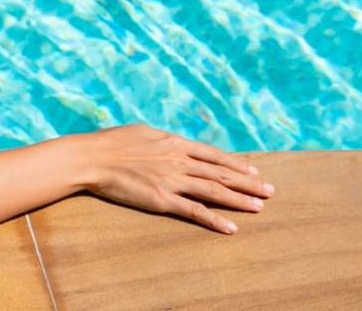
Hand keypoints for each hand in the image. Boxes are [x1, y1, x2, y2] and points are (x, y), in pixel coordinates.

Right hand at [80, 123, 273, 233]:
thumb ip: (162, 140)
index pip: (213, 155)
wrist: (91, 157)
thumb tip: (174, 142)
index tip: (255, 170)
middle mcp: (178, 160)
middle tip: (270, 191)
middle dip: (248, 182)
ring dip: (239, 199)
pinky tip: (231, 228)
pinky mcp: (162, 199)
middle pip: (220, 173)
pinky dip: (214, 220)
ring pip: (214, 191)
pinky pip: (194, 211)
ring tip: (259, 207)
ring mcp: (171, 180)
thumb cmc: (110, 142)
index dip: (236, 163)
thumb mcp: (141, 132)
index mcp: (173, 142)